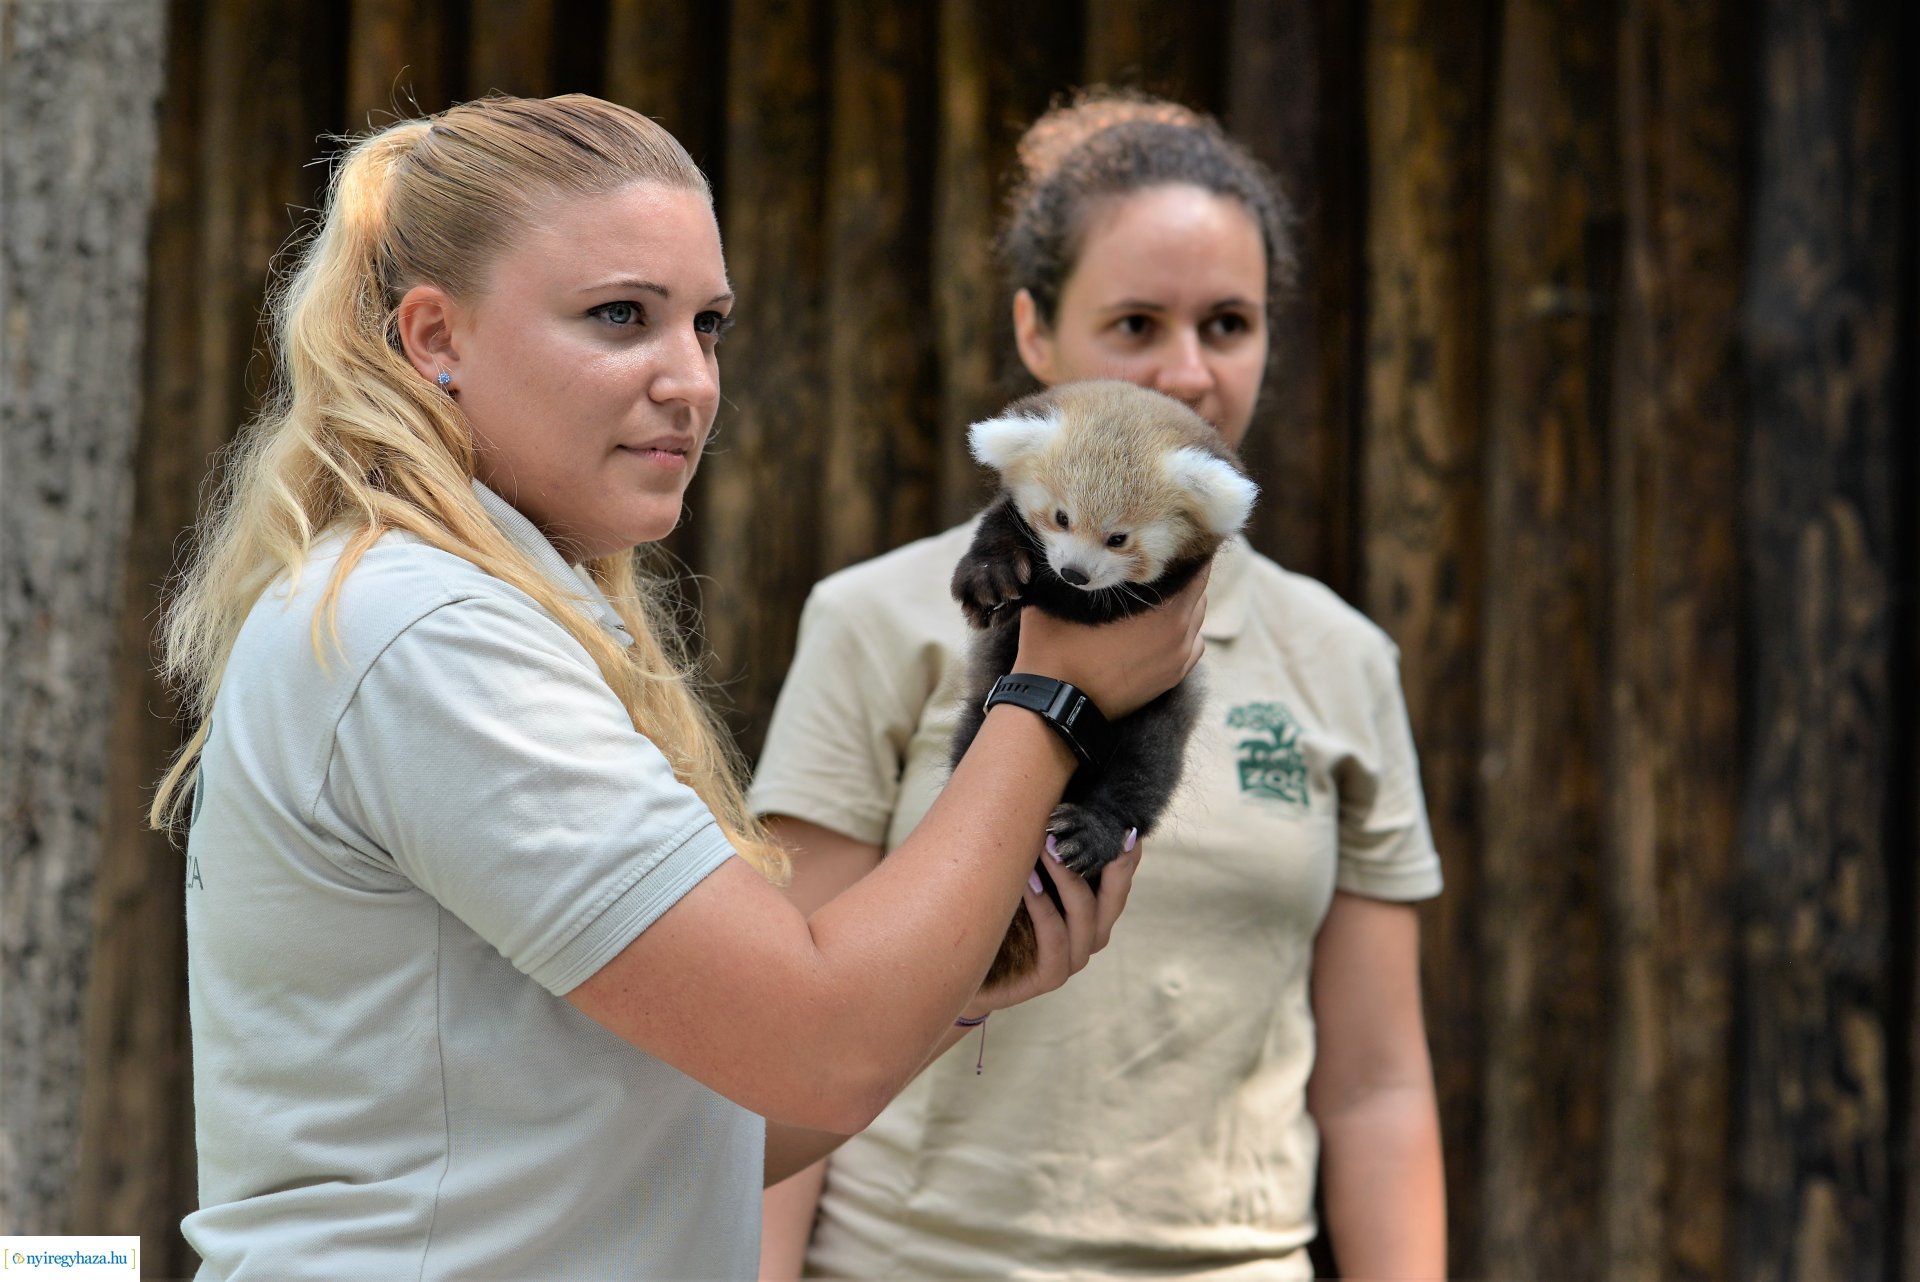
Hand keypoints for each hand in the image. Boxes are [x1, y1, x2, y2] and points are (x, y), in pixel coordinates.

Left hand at [958, 835, 1144, 1019]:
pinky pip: (1055, 940)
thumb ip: (1044, 845)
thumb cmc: (996, 909)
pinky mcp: (1051, 975)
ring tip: (1047, 844)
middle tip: (1095, 824)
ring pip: (1085, 915)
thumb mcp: (1023, 870)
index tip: (1122, 817)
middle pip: (1115, 895)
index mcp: (1093, 907)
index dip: (1126, 849)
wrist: (964, 964)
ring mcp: (1073, 956)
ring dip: (1068, 877)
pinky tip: (1027, 882)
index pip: (1120, 875)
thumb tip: (1051, 800)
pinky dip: (1044, 909)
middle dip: (1111, 860)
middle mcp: (1090, 932)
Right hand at [1012, 563, 1208, 717]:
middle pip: (1198, 591)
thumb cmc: (1055, 648)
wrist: (1055, 706)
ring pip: (1196, 618)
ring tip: (1156, 597)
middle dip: (1180, 576)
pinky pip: (1191, 645)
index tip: (1169, 538)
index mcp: (1166, 609)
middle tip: (1157, 564)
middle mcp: (1182, 633)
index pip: (1197, 567)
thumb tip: (1082, 544)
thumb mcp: (1062, 595)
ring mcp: (1180, 659)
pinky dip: (1181, 633)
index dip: (1185, 549)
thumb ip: (1082, 568)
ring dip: (1182, 605)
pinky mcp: (1173, 678)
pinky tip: (1156, 628)